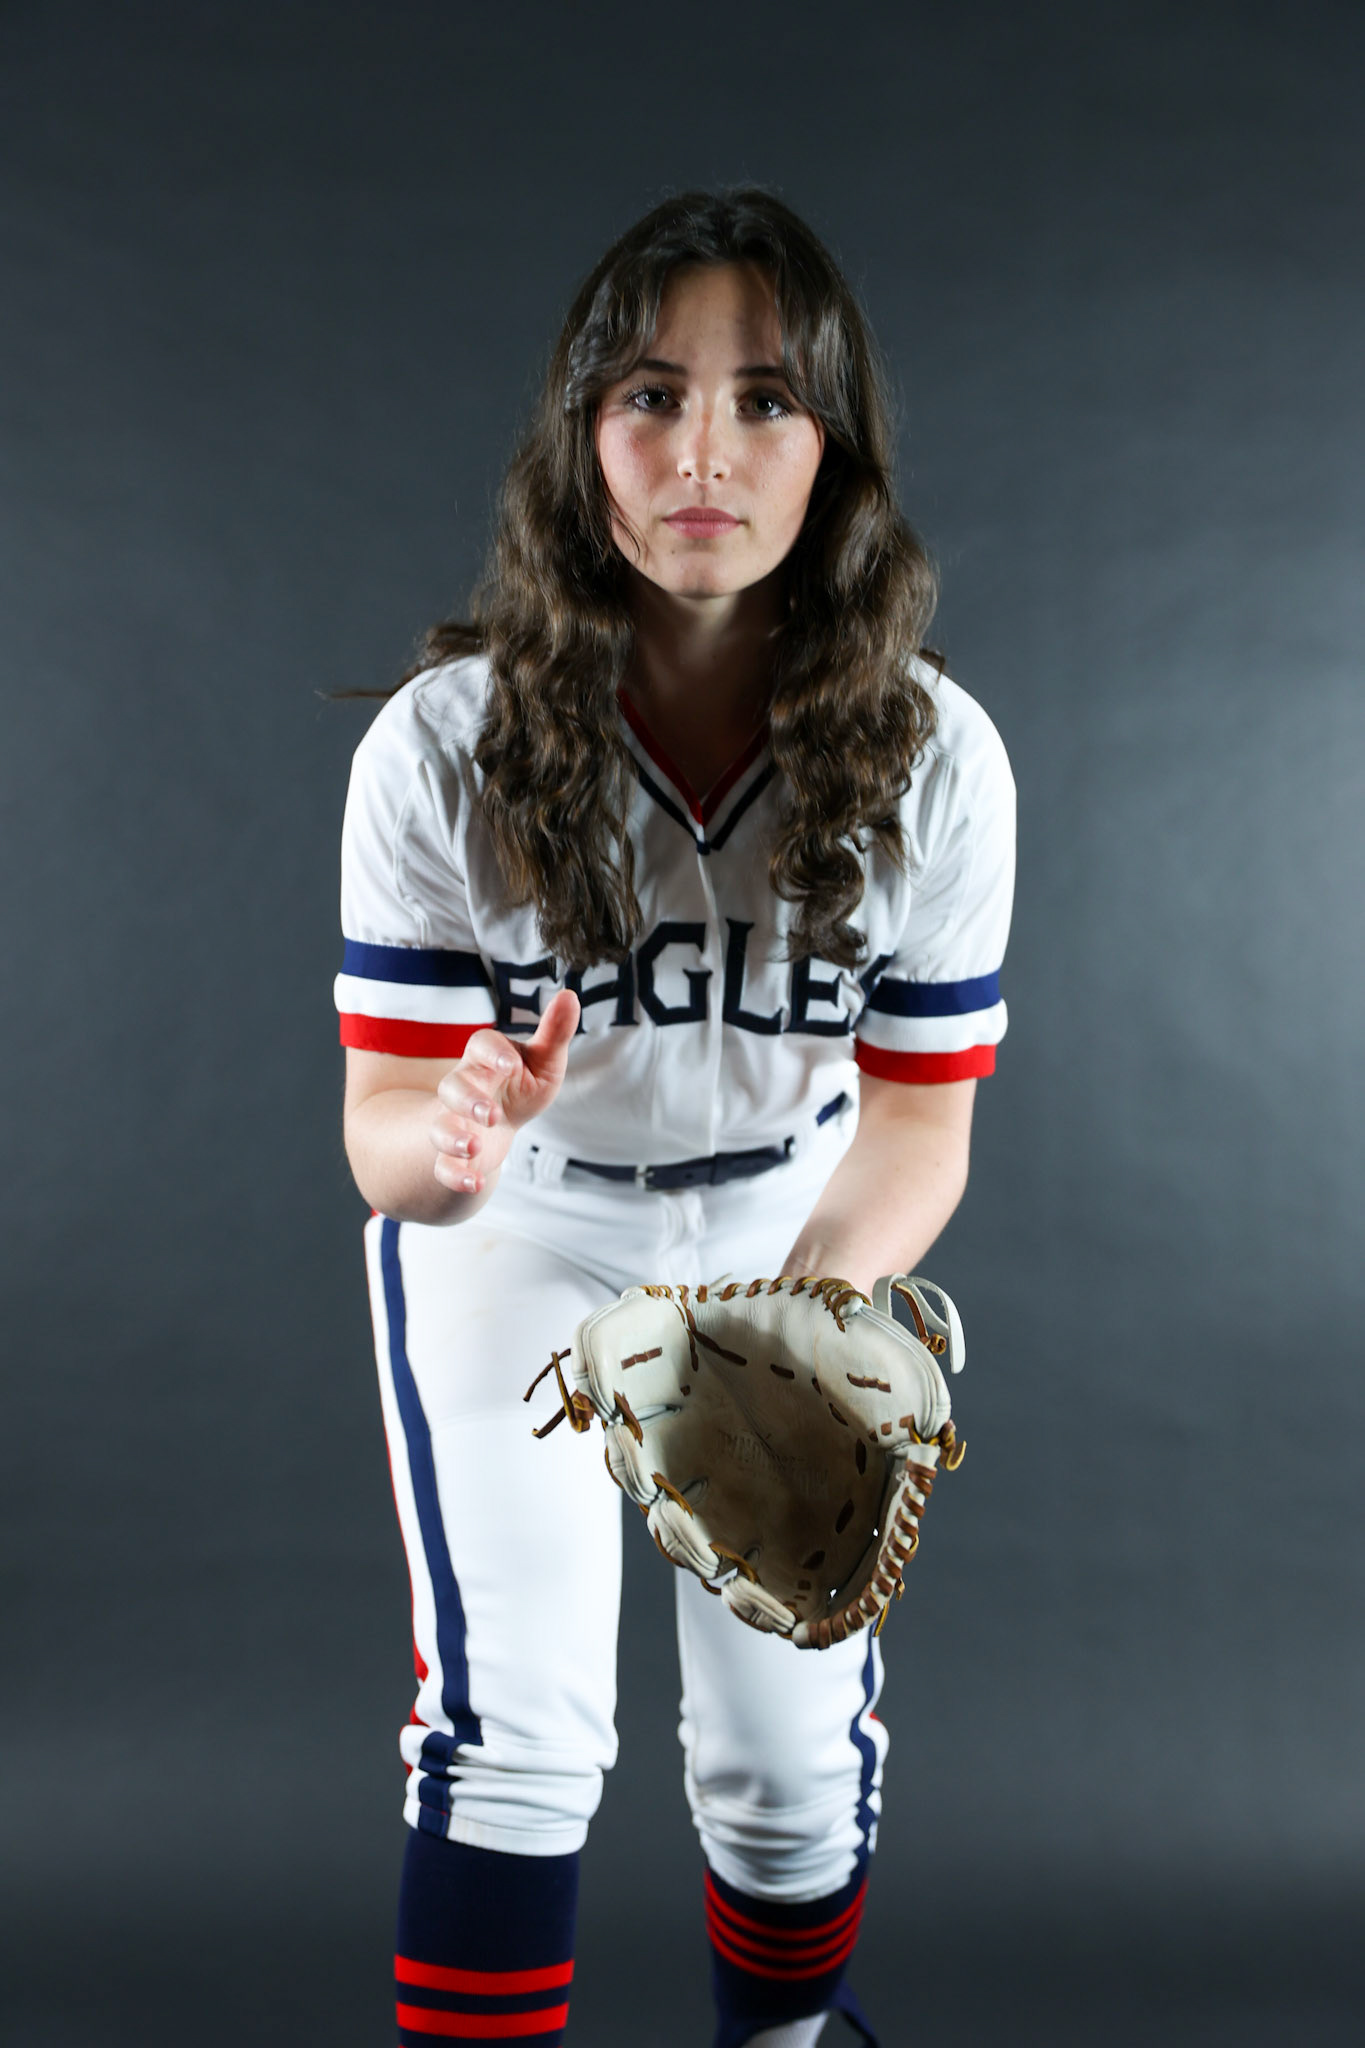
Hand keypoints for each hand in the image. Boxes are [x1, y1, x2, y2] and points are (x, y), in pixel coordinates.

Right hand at [431, 989, 580, 1195]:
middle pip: (453, 1087)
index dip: (492, 1053)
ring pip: (440, 1127)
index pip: (480, 1046)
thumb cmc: (519, 1088)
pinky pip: (443, 1167)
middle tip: (492, 1114)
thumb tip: (570, 996)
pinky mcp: (453, 1156)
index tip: (510, 1064)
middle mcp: (464, 1089)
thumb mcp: (541, 1062)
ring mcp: (454, 1124)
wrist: (494, 1130)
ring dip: (453, 1138)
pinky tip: (475, 1185)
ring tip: (475, 1147)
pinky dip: (455, 1177)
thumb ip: (554, 1033)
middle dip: (469, 1100)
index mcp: (486, 1060)